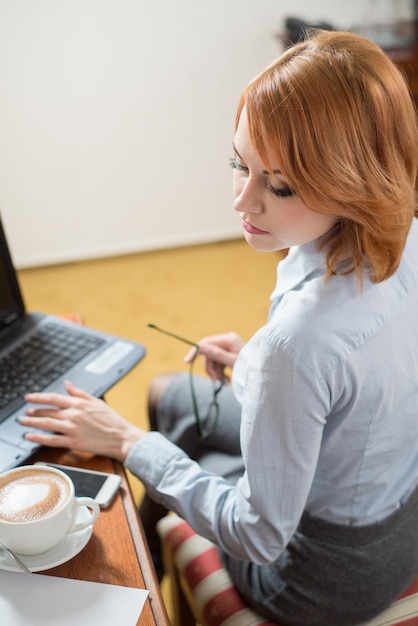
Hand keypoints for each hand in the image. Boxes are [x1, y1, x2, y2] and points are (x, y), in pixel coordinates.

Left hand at [19, 380, 144, 461]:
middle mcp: (74, 415)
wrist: (122, 438)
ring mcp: (73, 428)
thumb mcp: (97, 402)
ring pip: (47, 424)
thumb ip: (80, 393)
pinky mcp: (74, 442)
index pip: (54, 398)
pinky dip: (39, 438)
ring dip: (32, 422)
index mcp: (80, 404)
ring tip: (23, 422)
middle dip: (34, 411)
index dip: (39, 397)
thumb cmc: (113, 421)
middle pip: (48, 411)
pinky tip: (30, 437)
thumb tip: (67, 384)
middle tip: (25, 412)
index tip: (29, 397)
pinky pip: (52, 440)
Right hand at [184, 332, 244, 381]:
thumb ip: (217, 354)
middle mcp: (228, 341)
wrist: (265, 375)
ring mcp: (229, 349)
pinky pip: (219, 364)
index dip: (195, 352)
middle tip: (217, 380)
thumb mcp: (232, 362)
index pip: (205, 342)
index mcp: (228, 339)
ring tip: (225, 382)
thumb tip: (200, 347)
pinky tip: (228, 380)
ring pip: (213, 360)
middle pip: (208, 354)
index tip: (186, 362)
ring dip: (216, 373)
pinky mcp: (230, 356)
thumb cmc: (250, 367)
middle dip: (210, 368)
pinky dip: (220, 373)